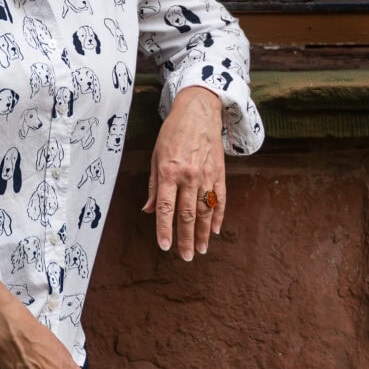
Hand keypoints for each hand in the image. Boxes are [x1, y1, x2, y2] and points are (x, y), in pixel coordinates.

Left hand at [143, 84, 224, 260]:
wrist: (198, 111)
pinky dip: (218, 216)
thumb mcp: (156, 155)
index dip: (164, 229)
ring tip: (201, 250)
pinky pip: (220, 199)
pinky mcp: (219, 172)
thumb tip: (148, 210)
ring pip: (205, 211)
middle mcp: (188, 176)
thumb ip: (153, 184)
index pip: (165, 207)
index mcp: (169, 171)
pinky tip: (215, 230)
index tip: (165, 247)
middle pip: (187, 214)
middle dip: (186, 238)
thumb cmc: (172, 132)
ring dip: (204, 233)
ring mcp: (206, 175)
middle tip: (186, 257)